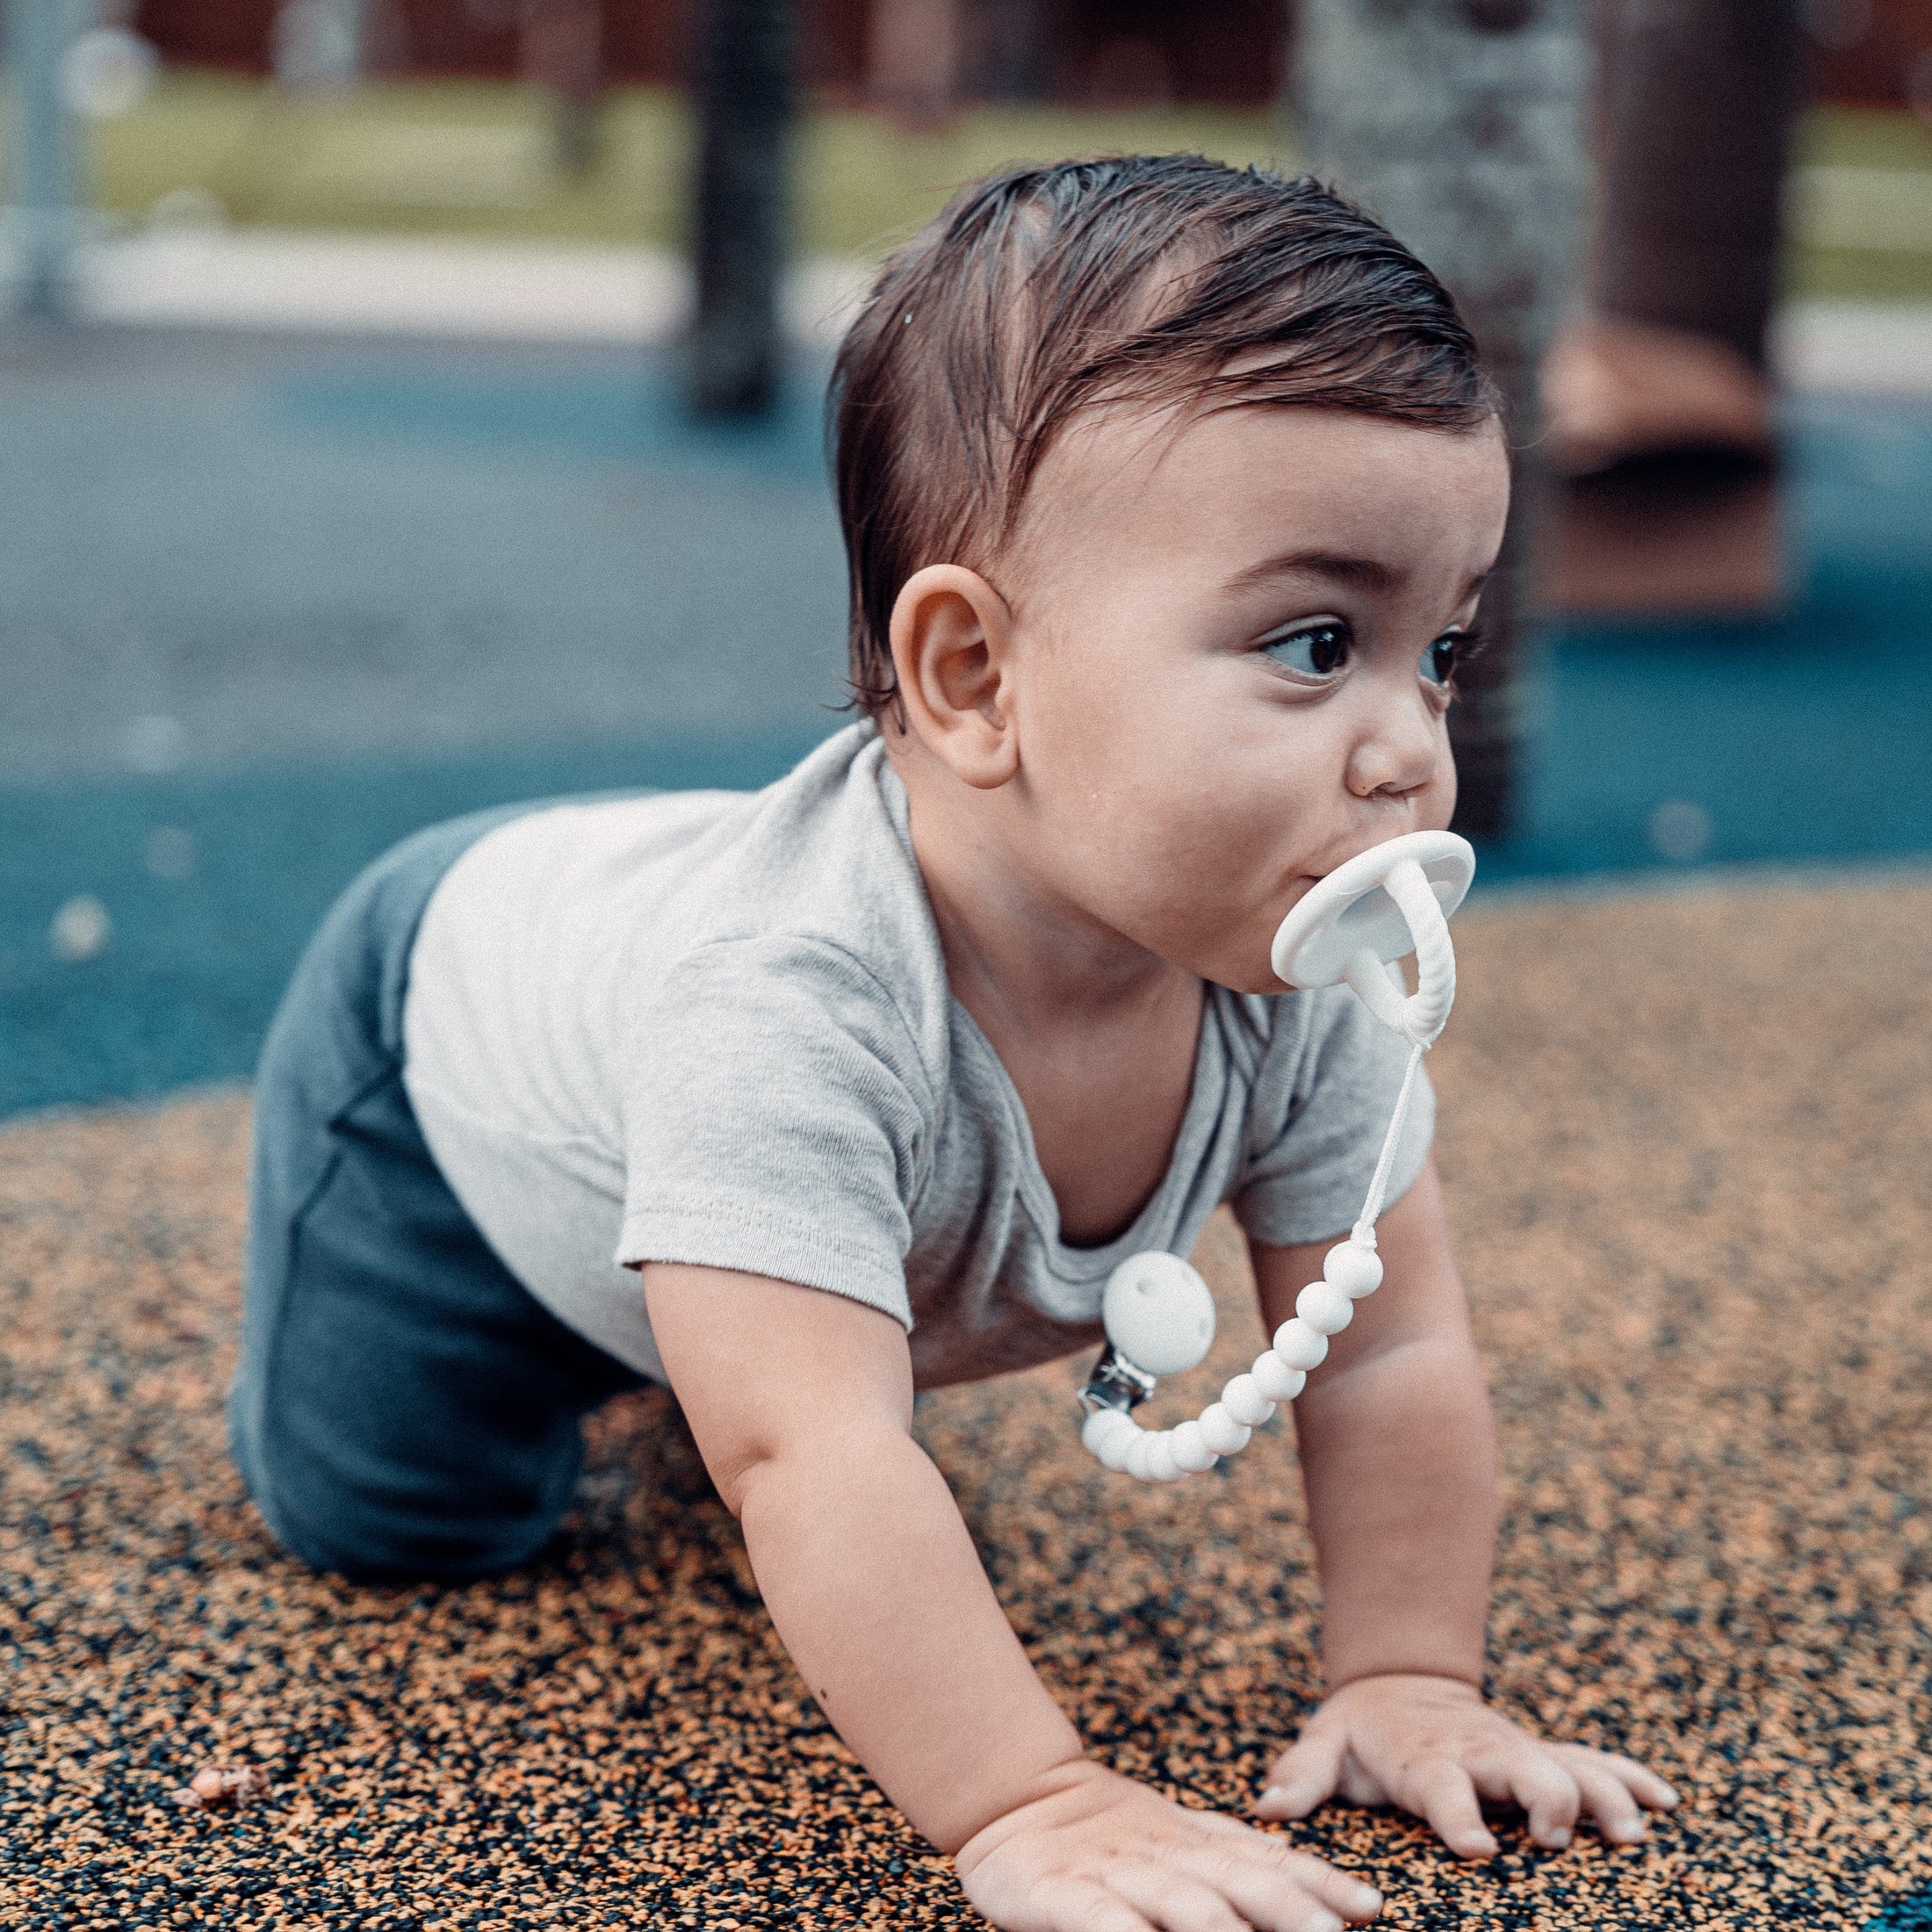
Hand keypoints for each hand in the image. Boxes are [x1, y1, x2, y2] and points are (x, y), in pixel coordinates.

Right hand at [955, 1759, 1381, 1931]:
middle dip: (1291, 1914)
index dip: (1320, 1884)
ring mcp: (1119, 1877)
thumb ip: (1244, 1862)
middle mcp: (1170, 1858)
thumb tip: (1327, 1893)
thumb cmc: (1111, 1833)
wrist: (1017, 1795)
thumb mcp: (1184, 1837)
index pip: (1272, 1863)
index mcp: (1200, 1844)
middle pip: (1241, 1887)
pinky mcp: (1066, 1897)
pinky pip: (1103, 1922)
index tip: (1368, 1907)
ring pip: (1183, 1907)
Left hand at [1255, 1673, 1677, 1858]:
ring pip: (1570, 1765)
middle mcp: (1481, 1753)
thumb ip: (1301, 1776)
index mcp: (1427, 1757)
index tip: (1478, 1850)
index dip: (1459, 1817)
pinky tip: (1667, 1803)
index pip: (1443, 1787)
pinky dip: (1630, 1778)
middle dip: (1548, 1801)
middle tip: (1558, 1838)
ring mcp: (1518, 1752)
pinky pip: (1596, 1761)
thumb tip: (1265, 1808)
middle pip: (1524, 1771)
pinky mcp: (1543, 1755)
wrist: (1402, 1682)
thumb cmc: (1363, 1731)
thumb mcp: (1325, 1744)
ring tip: (1633, 1834)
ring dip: (1603, 1795)